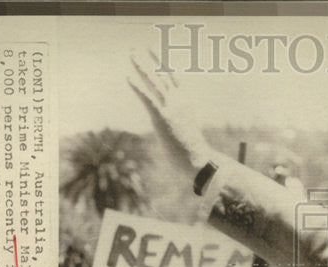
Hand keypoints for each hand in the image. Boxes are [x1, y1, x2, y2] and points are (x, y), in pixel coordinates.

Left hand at [127, 49, 215, 174]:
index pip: (173, 76)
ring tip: (131, 53)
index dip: (162, 62)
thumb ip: (180, 122)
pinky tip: (128, 77)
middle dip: (148, 59)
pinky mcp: (163, 117)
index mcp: (186, 102)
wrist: (199, 159)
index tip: (154, 50)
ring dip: (141, 66)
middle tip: (136, 47)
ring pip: (154, 81)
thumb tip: (174, 125)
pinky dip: (137, 87)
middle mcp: (179, 100)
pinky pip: (148, 98)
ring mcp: (171, 107)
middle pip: (161, 74)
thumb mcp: (187, 131)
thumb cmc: (194, 150)